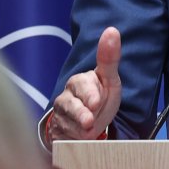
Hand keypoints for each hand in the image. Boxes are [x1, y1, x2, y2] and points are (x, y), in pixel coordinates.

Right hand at [48, 27, 122, 143]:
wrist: (89, 124)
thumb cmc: (100, 97)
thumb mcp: (109, 79)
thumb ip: (110, 57)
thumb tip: (112, 30)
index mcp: (79, 81)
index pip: (82, 85)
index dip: (89, 94)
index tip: (96, 102)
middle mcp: (66, 96)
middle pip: (69, 104)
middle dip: (81, 113)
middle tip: (90, 121)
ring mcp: (60, 115)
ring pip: (64, 121)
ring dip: (77, 128)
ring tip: (88, 131)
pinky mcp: (56, 131)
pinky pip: (61, 135)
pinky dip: (72, 138)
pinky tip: (79, 137)